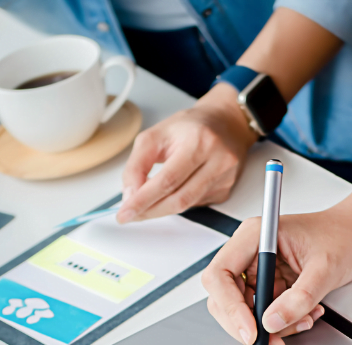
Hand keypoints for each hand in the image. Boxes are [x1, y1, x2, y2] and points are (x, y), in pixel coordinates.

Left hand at [117, 84, 257, 222]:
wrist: (225, 122)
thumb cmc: (189, 127)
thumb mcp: (155, 135)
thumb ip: (137, 164)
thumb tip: (130, 195)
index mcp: (198, 141)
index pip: (167, 180)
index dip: (143, 200)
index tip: (126, 213)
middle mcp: (217, 160)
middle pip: (178, 199)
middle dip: (150, 210)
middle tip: (131, 214)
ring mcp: (224, 178)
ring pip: (186, 206)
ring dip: (161, 210)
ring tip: (145, 205)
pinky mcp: (225, 190)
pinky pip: (195, 205)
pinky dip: (177, 203)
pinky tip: (172, 191)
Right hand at [201, 203, 351, 344]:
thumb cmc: (345, 235)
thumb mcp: (326, 268)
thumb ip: (299, 297)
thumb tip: (271, 322)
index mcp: (256, 236)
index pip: (221, 275)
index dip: (230, 307)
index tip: (251, 331)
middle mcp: (251, 251)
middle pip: (225, 297)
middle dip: (248, 324)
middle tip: (273, 342)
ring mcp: (259, 268)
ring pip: (244, 310)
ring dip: (271, 326)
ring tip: (304, 321)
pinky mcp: (270, 282)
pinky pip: (264, 312)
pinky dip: (282, 323)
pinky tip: (306, 315)